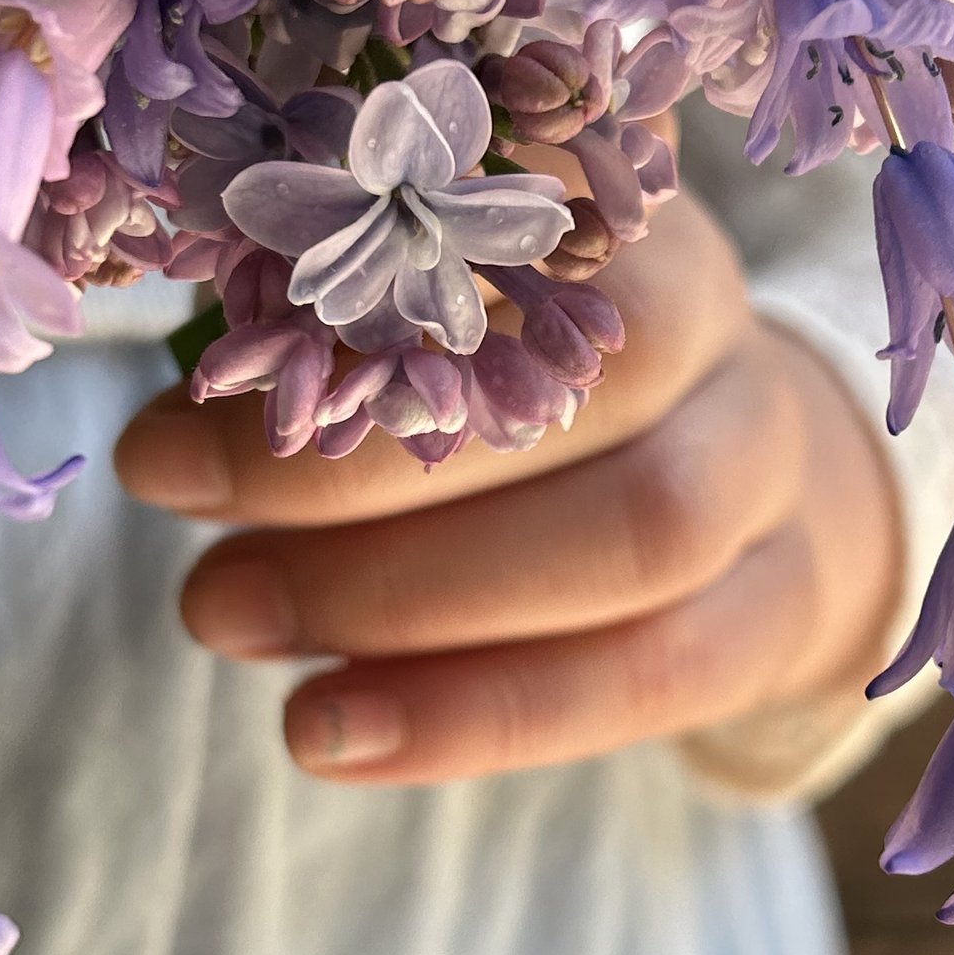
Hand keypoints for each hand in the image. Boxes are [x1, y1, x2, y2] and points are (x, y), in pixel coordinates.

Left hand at [112, 188, 902, 786]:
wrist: (751, 494)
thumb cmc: (536, 390)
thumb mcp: (459, 304)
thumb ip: (340, 298)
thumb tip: (177, 335)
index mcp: (619, 218)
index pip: (499, 230)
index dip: (345, 299)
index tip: (179, 390)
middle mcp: (721, 334)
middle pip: (580, 387)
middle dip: (355, 469)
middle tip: (178, 516)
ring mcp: (767, 479)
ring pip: (634, 537)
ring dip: (407, 597)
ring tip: (228, 621)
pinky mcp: (776, 614)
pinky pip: (648, 677)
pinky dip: (477, 718)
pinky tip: (324, 736)